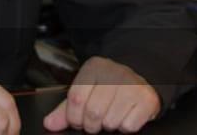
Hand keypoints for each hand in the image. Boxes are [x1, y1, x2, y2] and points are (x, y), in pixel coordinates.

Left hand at [43, 56, 158, 132]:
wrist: (138, 79)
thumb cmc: (108, 87)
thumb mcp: (85, 91)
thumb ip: (65, 109)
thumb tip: (49, 124)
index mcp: (93, 68)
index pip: (76, 98)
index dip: (73, 117)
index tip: (77, 121)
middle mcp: (113, 74)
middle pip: (93, 112)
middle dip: (91, 125)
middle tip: (94, 123)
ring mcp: (132, 86)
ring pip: (111, 122)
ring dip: (108, 126)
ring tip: (110, 116)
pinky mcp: (146, 100)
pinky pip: (129, 126)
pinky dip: (124, 127)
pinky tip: (124, 116)